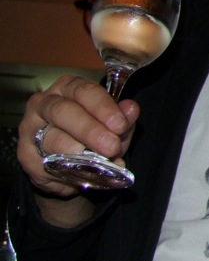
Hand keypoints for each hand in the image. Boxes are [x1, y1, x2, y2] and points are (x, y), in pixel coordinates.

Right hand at [17, 75, 138, 197]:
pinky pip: (45, 163)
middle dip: (90, 129)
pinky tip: (83, 173)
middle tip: (111, 145)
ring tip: (100, 161)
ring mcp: (30, 128)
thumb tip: (131, 109)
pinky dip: (68, 169)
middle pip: (64, 111)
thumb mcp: (111, 124)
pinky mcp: (25, 154)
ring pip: (53, 138)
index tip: (120, 124)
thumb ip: (122, 116)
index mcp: (68, 87)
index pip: (85, 91)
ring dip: (80, 151)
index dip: (104, 107)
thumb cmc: (90, 133)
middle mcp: (44, 103)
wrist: (67, 164)